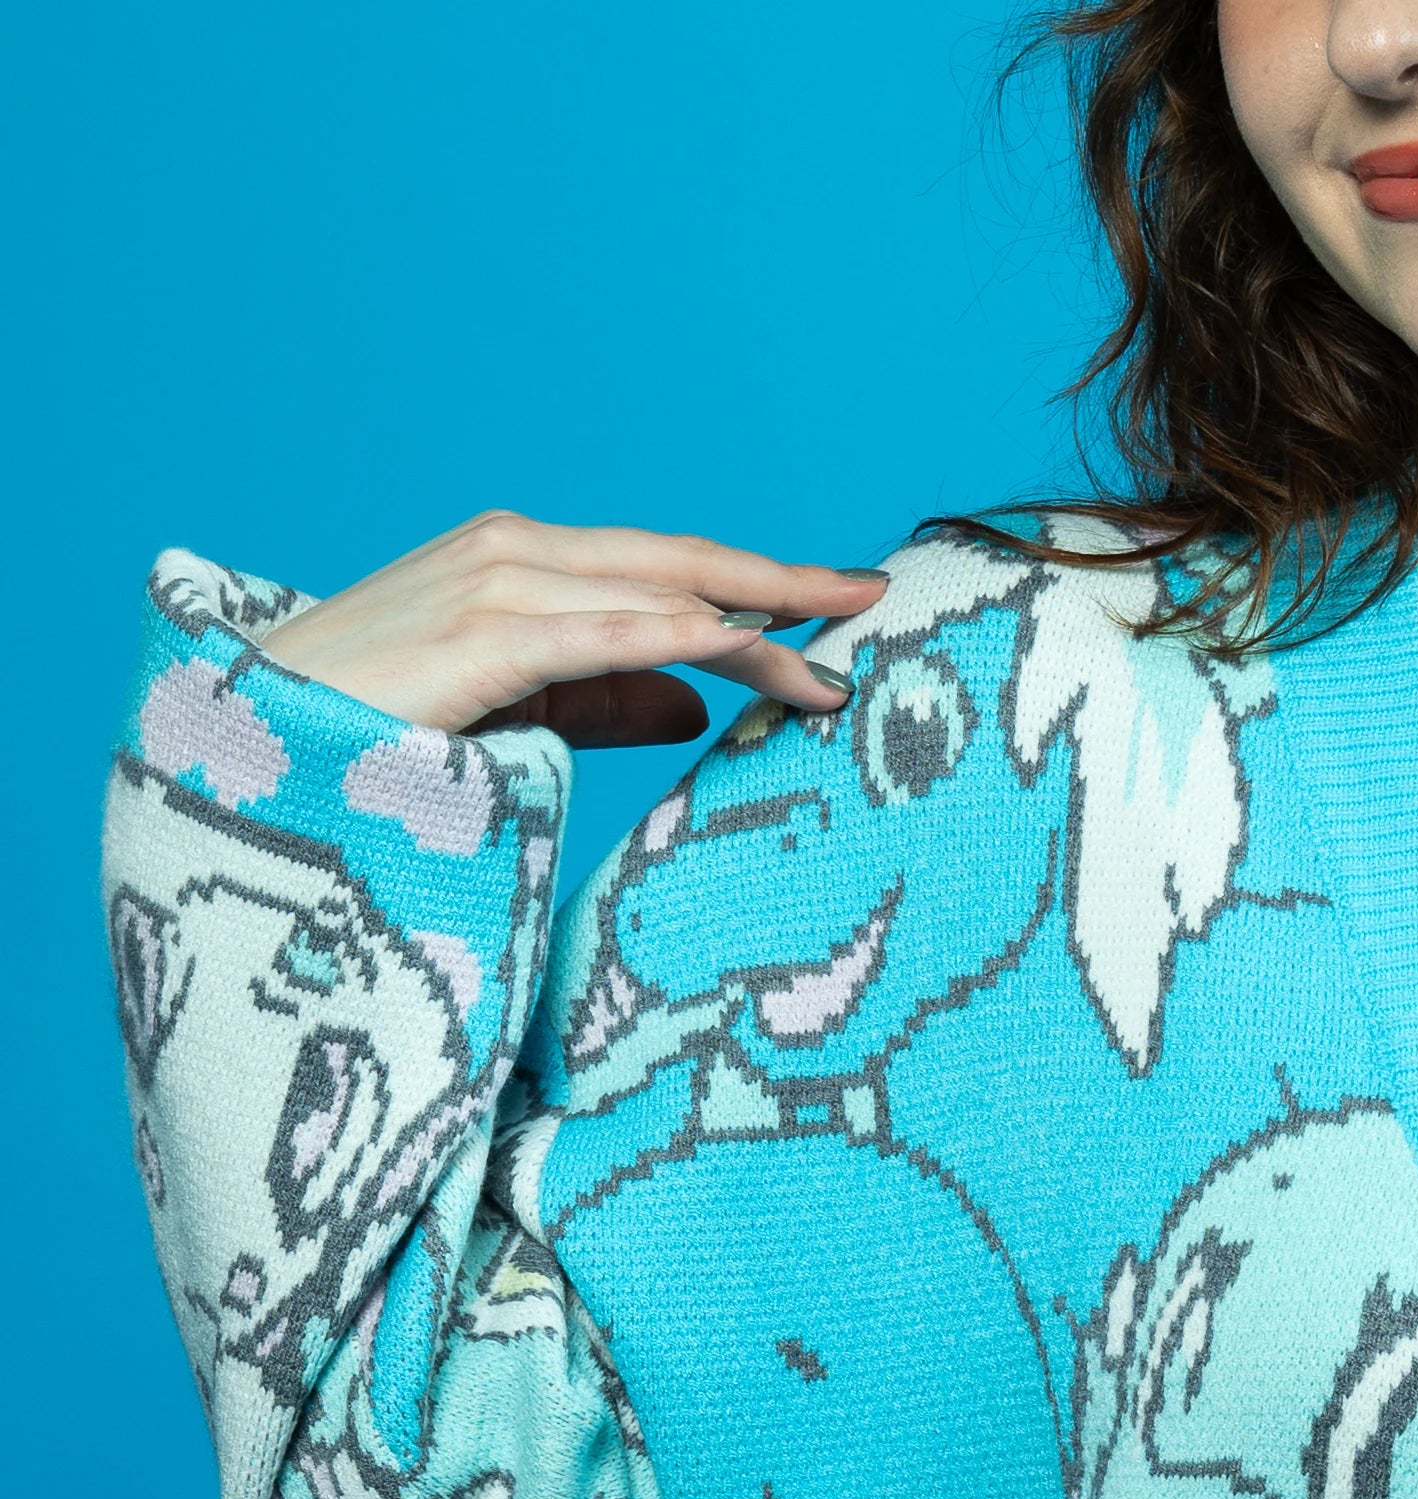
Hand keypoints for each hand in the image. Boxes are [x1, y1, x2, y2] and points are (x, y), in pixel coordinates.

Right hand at [253, 510, 893, 746]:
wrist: (258, 745)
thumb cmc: (379, 730)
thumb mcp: (517, 709)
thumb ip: (605, 697)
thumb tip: (695, 696)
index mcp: (524, 560)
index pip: (667, 567)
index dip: (759, 581)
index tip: (839, 603)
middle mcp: (517, 551)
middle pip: (681, 564)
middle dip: (784, 583)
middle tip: (874, 599)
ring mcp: (497, 584)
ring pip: (660, 593)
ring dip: (757, 623)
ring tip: (838, 661)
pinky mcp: (482, 636)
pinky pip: (607, 631)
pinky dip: (685, 637)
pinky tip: (750, 653)